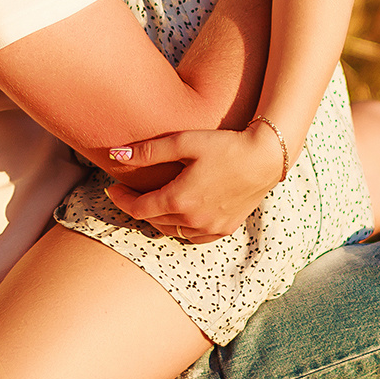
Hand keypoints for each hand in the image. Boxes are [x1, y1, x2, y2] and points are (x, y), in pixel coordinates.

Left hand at [102, 124, 283, 242]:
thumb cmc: (225, 144)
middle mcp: (192, 219)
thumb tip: (115, 154)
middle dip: (137, 207)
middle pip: (152, 221)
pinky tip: (180, 214)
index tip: (112, 188)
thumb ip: (149, 151)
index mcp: (178, 199)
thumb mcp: (185, 141)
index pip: (137, 208)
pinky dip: (181, 228)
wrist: (266, 156)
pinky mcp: (224, 229)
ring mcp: (210, 228)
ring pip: (172, 231)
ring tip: (153, 201)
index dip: (121, 199)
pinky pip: (193, 237)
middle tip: (129, 192)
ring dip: (158, 218)